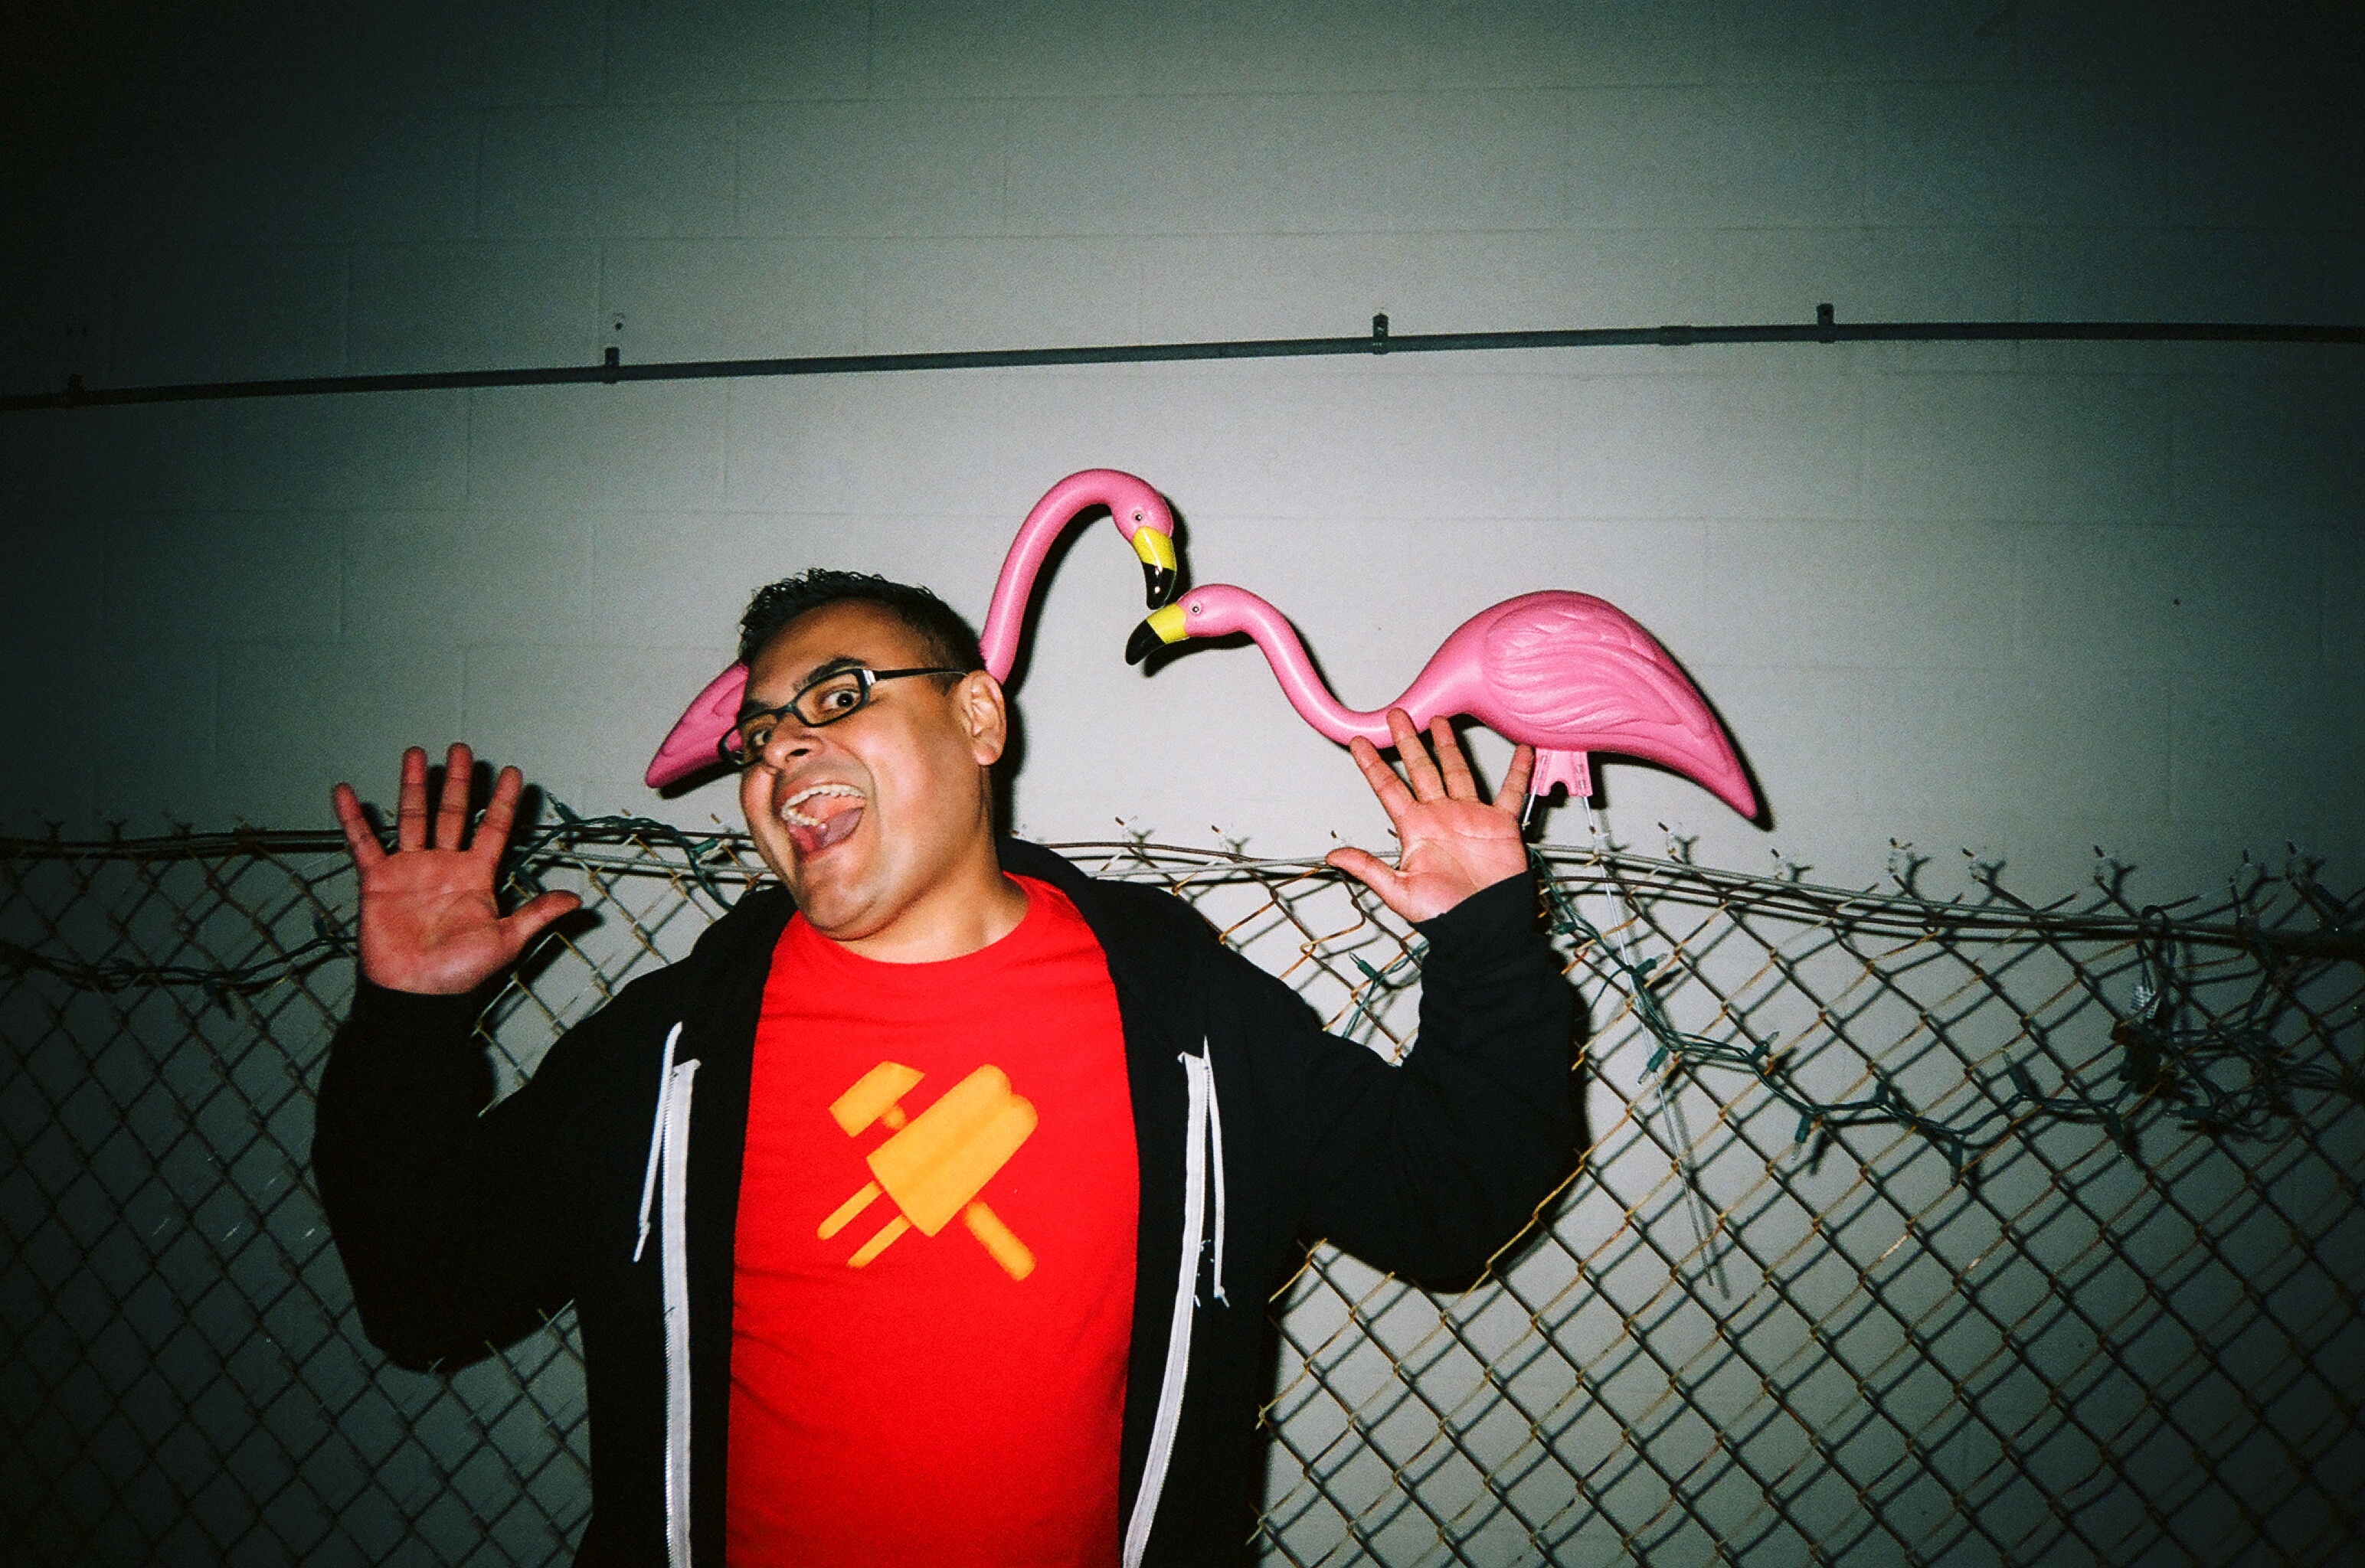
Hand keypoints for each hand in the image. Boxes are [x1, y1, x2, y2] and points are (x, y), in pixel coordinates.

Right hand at [330, 743, 580, 994]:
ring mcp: (410, 869)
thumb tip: (576, 900)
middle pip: (452, 813)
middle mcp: (443, 865)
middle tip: (462, 750)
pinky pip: (363, 843)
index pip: (493, 829)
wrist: (415, 992)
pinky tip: (345, 792)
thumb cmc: (459, 972)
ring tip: (415, 754)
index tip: (513, 773)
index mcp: (475, 876)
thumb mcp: (506, 940)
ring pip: (413, 817)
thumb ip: (537, 914)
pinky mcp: (378, 879)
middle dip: (458, 782)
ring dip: (413, 786)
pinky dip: (352, 818)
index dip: (503, 802)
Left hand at [1325, 710, 1534, 923]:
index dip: (1373, 765)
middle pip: (1421, 769)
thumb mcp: (1399, 892)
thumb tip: (1333, 855)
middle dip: (1409, 742)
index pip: (1388, 789)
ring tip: (1441, 720)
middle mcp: (1440, 816)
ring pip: (1457, 771)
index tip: (1358, 742)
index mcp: (1415, 829)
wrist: (1483, 926)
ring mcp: (1470, 816)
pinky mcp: (1499, 824)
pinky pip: (1510, 791)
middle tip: (1398, 716)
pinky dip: (1518, 771)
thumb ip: (1368, 869)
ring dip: (1449, 746)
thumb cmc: (1444, 915)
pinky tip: (1521, 751)